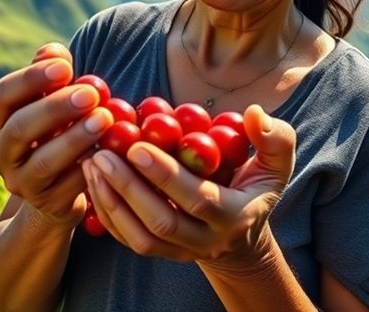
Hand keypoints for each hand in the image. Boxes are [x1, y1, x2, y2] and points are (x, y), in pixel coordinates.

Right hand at [0, 42, 113, 227]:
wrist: (60, 191)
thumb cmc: (60, 132)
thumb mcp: (54, 103)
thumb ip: (52, 76)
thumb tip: (53, 52)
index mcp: (0, 122)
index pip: (3, 95)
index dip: (31, 78)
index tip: (66, 65)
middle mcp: (2, 154)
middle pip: (20, 128)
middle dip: (56, 108)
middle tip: (91, 93)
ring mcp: (23, 183)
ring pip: (44, 162)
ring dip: (76, 138)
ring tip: (105, 118)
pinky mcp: (49, 205)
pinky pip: (70, 187)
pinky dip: (91, 166)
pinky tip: (112, 151)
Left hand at [82, 104, 294, 264]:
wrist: (242, 237)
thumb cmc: (255, 187)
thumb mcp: (276, 164)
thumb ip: (274, 139)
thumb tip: (255, 113)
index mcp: (235, 215)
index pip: (198, 199)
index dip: (166, 175)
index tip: (137, 145)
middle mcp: (207, 241)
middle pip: (163, 221)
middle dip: (129, 187)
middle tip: (103, 153)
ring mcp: (182, 252)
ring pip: (140, 237)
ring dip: (111, 202)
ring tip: (92, 164)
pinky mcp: (161, 255)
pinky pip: (129, 241)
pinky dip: (107, 214)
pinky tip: (93, 182)